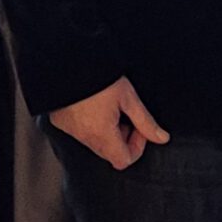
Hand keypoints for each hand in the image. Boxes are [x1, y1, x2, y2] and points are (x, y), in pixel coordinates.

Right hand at [50, 77, 167, 168]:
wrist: (67, 61)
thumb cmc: (98, 76)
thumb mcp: (128, 96)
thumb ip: (146, 121)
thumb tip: (162, 138)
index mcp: (102, 134)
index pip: (123, 161)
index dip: (136, 147)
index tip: (138, 127)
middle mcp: (83, 137)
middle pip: (109, 153)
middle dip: (122, 137)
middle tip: (124, 114)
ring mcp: (69, 130)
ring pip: (94, 142)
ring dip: (106, 131)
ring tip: (108, 106)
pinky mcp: (60, 122)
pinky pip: (79, 132)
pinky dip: (89, 124)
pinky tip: (92, 104)